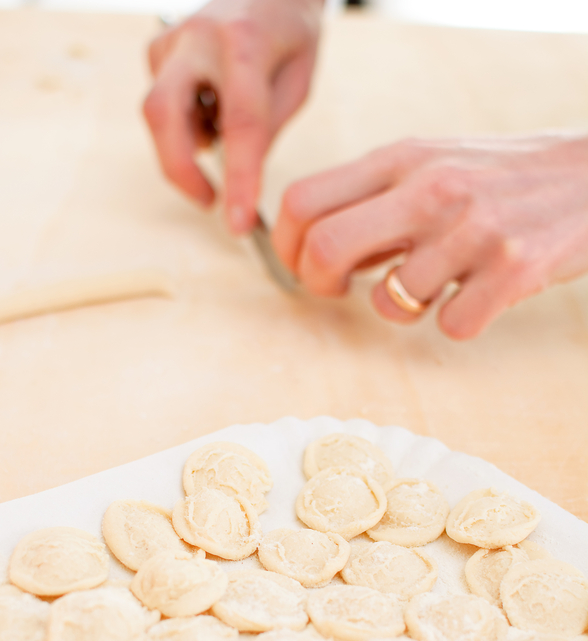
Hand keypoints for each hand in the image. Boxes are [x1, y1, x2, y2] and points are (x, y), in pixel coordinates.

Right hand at [143, 0, 322, 234]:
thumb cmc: (289, 32)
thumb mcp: (298, 81)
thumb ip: (267, 127)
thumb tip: (238, 175)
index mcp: (246, 41)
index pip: (241, 124)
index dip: (239, 179)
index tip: (238, 223)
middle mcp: (199, 36)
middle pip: (163, 114)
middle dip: (179, 170)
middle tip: (210, 202)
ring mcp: (171, 41)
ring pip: (158, 115)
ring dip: (188, 142)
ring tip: (221, 128)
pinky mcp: (157, 51)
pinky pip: (164, 106)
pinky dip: (187, 124)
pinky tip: (210, 108)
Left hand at [272, 133, 587, 338]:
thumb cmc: (500, 179)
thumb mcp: (431, 164)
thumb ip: (373, 199)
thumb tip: (313, 249)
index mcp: (402, 158)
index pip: (303, 200)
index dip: (286, 247)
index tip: (304, 267)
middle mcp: (430, 188)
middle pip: (326, 248)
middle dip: (321, 284)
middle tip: (342, 291)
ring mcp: (472, 229)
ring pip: (392, 302)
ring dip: (406, 308)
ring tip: (440, 283)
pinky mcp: (511, 270)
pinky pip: (450, 326)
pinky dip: (459, 321)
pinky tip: (479, 294)